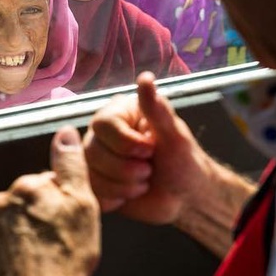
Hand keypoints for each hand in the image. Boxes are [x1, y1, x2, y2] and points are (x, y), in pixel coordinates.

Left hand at [0, 126, 100, 275]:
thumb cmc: (66, 256)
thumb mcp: (82, 202)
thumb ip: (70, 164)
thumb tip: (65, 132)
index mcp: (26, 186)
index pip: (45, 182)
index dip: (61, 200)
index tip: (68, 217)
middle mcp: (1, 203)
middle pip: (25, 201)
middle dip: (40, 214)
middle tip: (58, 237)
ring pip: (12, 223)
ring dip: (25, 232)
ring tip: (45, 253)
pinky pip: (0, 245)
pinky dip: (12, 251)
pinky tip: (30, 262)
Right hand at [84, 72, 211, 224]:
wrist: (185, 196)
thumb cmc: (183, 160)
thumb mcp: (174, 135)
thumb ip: (156, 109)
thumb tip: (146, 77)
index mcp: (118, 114)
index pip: (103, 124)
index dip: (125, 143)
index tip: (150, 150)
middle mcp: (101, 134)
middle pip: (93, 152)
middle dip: (127, 169)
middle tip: (149, 170)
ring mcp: (95, 159)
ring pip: (90, 174)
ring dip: (124, 186)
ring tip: (143, 182)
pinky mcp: (94, 182)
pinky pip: (91, 191)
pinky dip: (115, 198)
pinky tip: (130, 193)